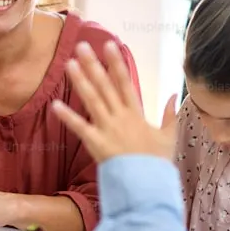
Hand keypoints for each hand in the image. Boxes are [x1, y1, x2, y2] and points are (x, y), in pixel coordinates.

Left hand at [51, 40, 177, 163]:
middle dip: (93, 65)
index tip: (110, 44)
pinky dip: (67, 117)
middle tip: (82, 46)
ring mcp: (107, 128)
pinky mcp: (96, 143)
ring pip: (92, 100)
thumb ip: (170, 114)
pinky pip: (80, 128)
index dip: (117, 63)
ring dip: (80, 81)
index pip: (125, 82)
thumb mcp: (169, 137)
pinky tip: (55, 105)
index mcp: (136, 114)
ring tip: (68, 63)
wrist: (148, 185)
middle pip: (104, 86)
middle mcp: (120, 116)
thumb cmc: (157, 163)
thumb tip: (175, 94)